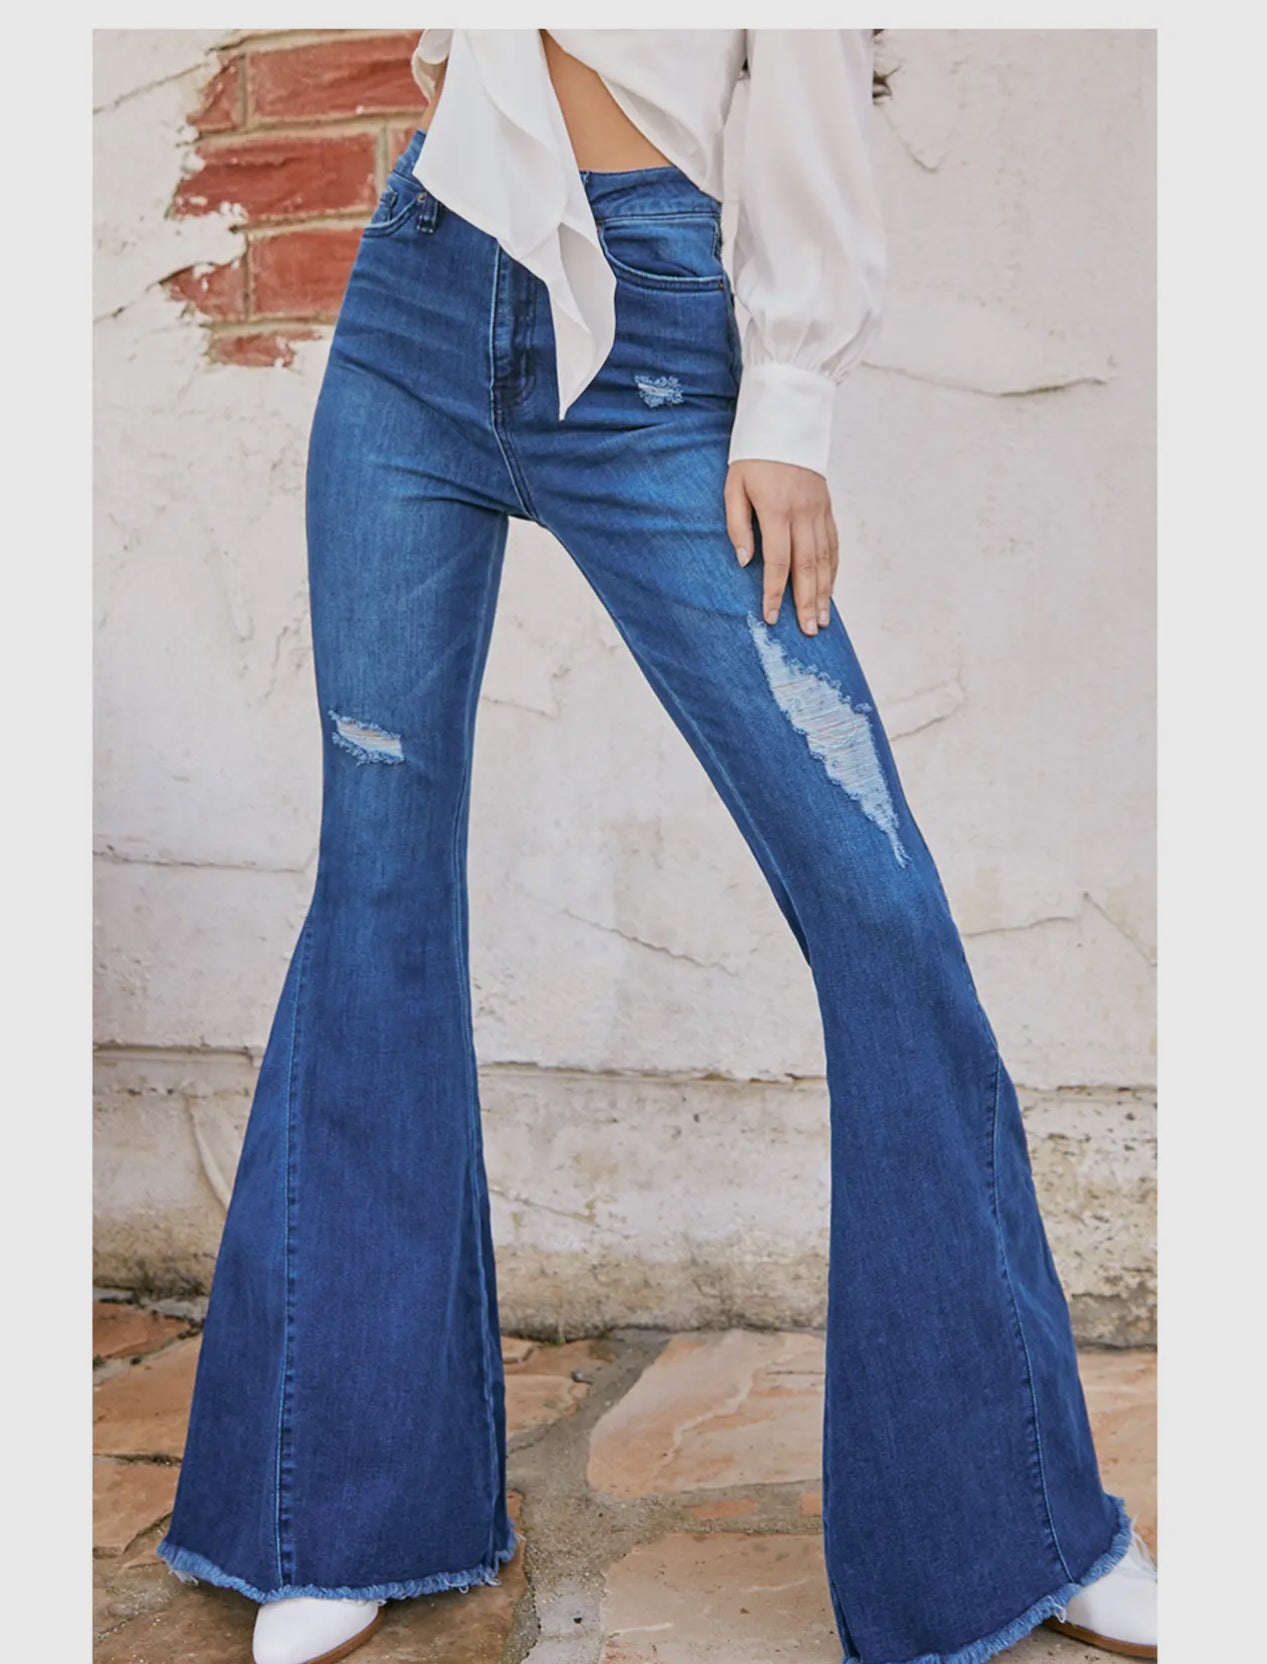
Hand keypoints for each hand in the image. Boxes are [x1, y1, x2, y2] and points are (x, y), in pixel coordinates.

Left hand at [724, 460, 838, 635]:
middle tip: (809, 631)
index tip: (772, 617)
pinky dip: (833, 569)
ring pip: (825, 559)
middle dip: (807, 602)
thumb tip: (743, 562)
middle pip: (807, 566)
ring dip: (824, 592)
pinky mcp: (827, 508)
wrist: (786, 423)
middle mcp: (803, 514)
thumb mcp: (734, 486)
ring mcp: (819, 511)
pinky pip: (833, 544)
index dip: (775, 592)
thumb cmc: (752, 458)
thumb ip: (737, 525)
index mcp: (777, 510)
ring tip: (822, 620)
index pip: (778, 561)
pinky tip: (830, 589)